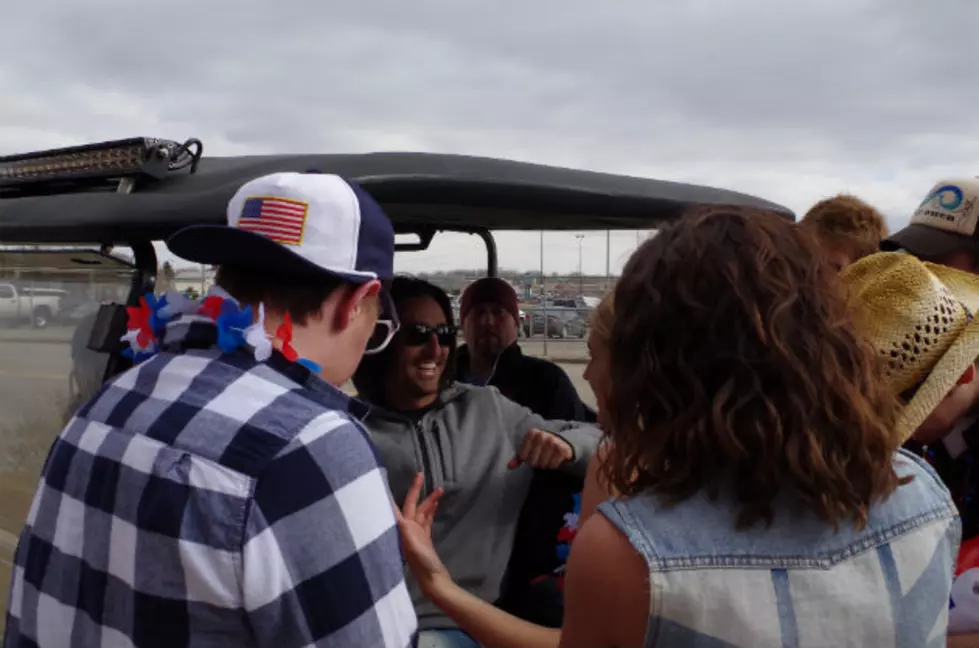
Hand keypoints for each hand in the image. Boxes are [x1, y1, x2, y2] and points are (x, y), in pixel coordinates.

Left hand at [393, 473, 448, 593]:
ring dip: (428, 500)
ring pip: (421, 511)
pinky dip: (430, 510)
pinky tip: (435, 503)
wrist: (434, 580)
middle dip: (415, 490)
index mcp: (402, 530)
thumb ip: (406, 532)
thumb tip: (398, 515)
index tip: (384, 479)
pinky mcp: (424, 538)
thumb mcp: (414, 548)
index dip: (389, 494)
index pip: (394, 508)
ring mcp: (415, 533)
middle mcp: (406, 529)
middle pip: (410, 505)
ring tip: (440, 489)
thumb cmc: (423, 564)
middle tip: (420, 474)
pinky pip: (426, 519)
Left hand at [508, 428, 572, 469]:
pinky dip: (552, 466)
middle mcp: (542, 435)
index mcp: (532, 433)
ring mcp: (553, 441)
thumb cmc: (539, 447)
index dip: (526, 459)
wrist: (559, 442)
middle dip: (535, 463)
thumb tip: (509, 466)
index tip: (529, 457)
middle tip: (538, 460)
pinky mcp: (562, 448)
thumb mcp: (528, 450)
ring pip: (543, 463)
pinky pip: (553, 464)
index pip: (523, 455)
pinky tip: (552, 461)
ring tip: (544, 461)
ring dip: (543, 465)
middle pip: (533, 461)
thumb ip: (518, 458)